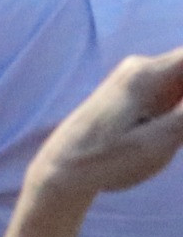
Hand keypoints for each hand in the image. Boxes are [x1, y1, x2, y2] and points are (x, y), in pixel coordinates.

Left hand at [29, 48, 182, 208]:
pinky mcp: (137, 95)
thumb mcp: (158, 142)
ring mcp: (137, 80)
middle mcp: (141, 68)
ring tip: (173, 136)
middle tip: (179, 133)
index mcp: (146, 74)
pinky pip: (173, 91)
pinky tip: (175, 133)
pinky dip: (180, 109)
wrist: (65, 168)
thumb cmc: (109, 158)